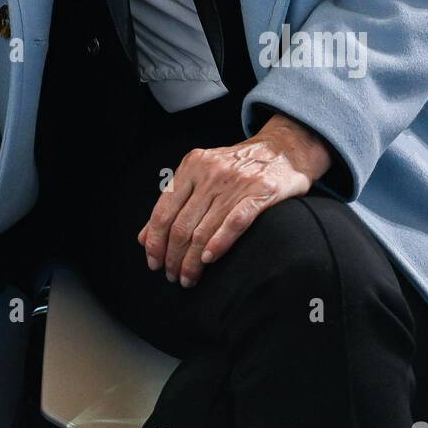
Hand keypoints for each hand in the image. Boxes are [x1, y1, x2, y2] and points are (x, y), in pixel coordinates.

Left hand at [137, 112, 332, 288]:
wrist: (283, 149)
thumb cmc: (238, 168)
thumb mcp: (201, 175)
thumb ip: (174, 203)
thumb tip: (143, 238)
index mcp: (191, 165)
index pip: (164, 210)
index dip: (155, 240)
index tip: (153, 263)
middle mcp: (210, 172)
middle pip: (182, 224)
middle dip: (173, 257)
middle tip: (172, 277)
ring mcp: (235, 182)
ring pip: (204, 230)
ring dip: (192, 261)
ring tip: (188, 278)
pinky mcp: (260, 192)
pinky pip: (235, 222)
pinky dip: (219, 243)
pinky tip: (208, 260)